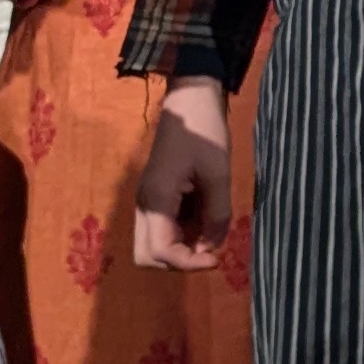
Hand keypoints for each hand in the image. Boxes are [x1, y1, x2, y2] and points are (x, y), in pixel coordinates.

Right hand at [130, 77, 231, 269]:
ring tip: (211, 226)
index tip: (217, 259)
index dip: (189, 264)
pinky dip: (184, 233)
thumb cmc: (204, 130)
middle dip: (179, 261)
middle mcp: (144, 205)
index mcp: (156, 200)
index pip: (161, 253)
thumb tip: (212, 247)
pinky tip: (205, 215)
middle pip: (148, 257)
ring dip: (183, 247)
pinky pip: (164, 228)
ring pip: (155, 245)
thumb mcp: (218, 173)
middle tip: (210, 248)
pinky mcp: (157, 196)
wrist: (190, 98)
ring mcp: (148, 201)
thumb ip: (217, 214)